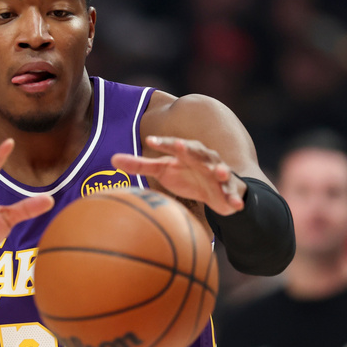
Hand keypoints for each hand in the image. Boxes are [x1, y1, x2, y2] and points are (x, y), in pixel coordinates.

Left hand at [111, 136, 245, 215]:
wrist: (214, 189)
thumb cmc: (186, 175)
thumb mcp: (163, 170)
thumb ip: (140, 165)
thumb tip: (112, 159)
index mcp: (185, 153)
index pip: (173, 145)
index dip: (163, 143)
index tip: (150, 142)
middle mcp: (203, 158)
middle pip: (197, 151)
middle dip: (190, 148)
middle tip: (180, 146)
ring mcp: (218, 172)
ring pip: (220, 169)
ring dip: (221, 170)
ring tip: (220, 172)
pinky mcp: (229, 188)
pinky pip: (232, 193)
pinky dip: (233, 198)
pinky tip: (234, 205)